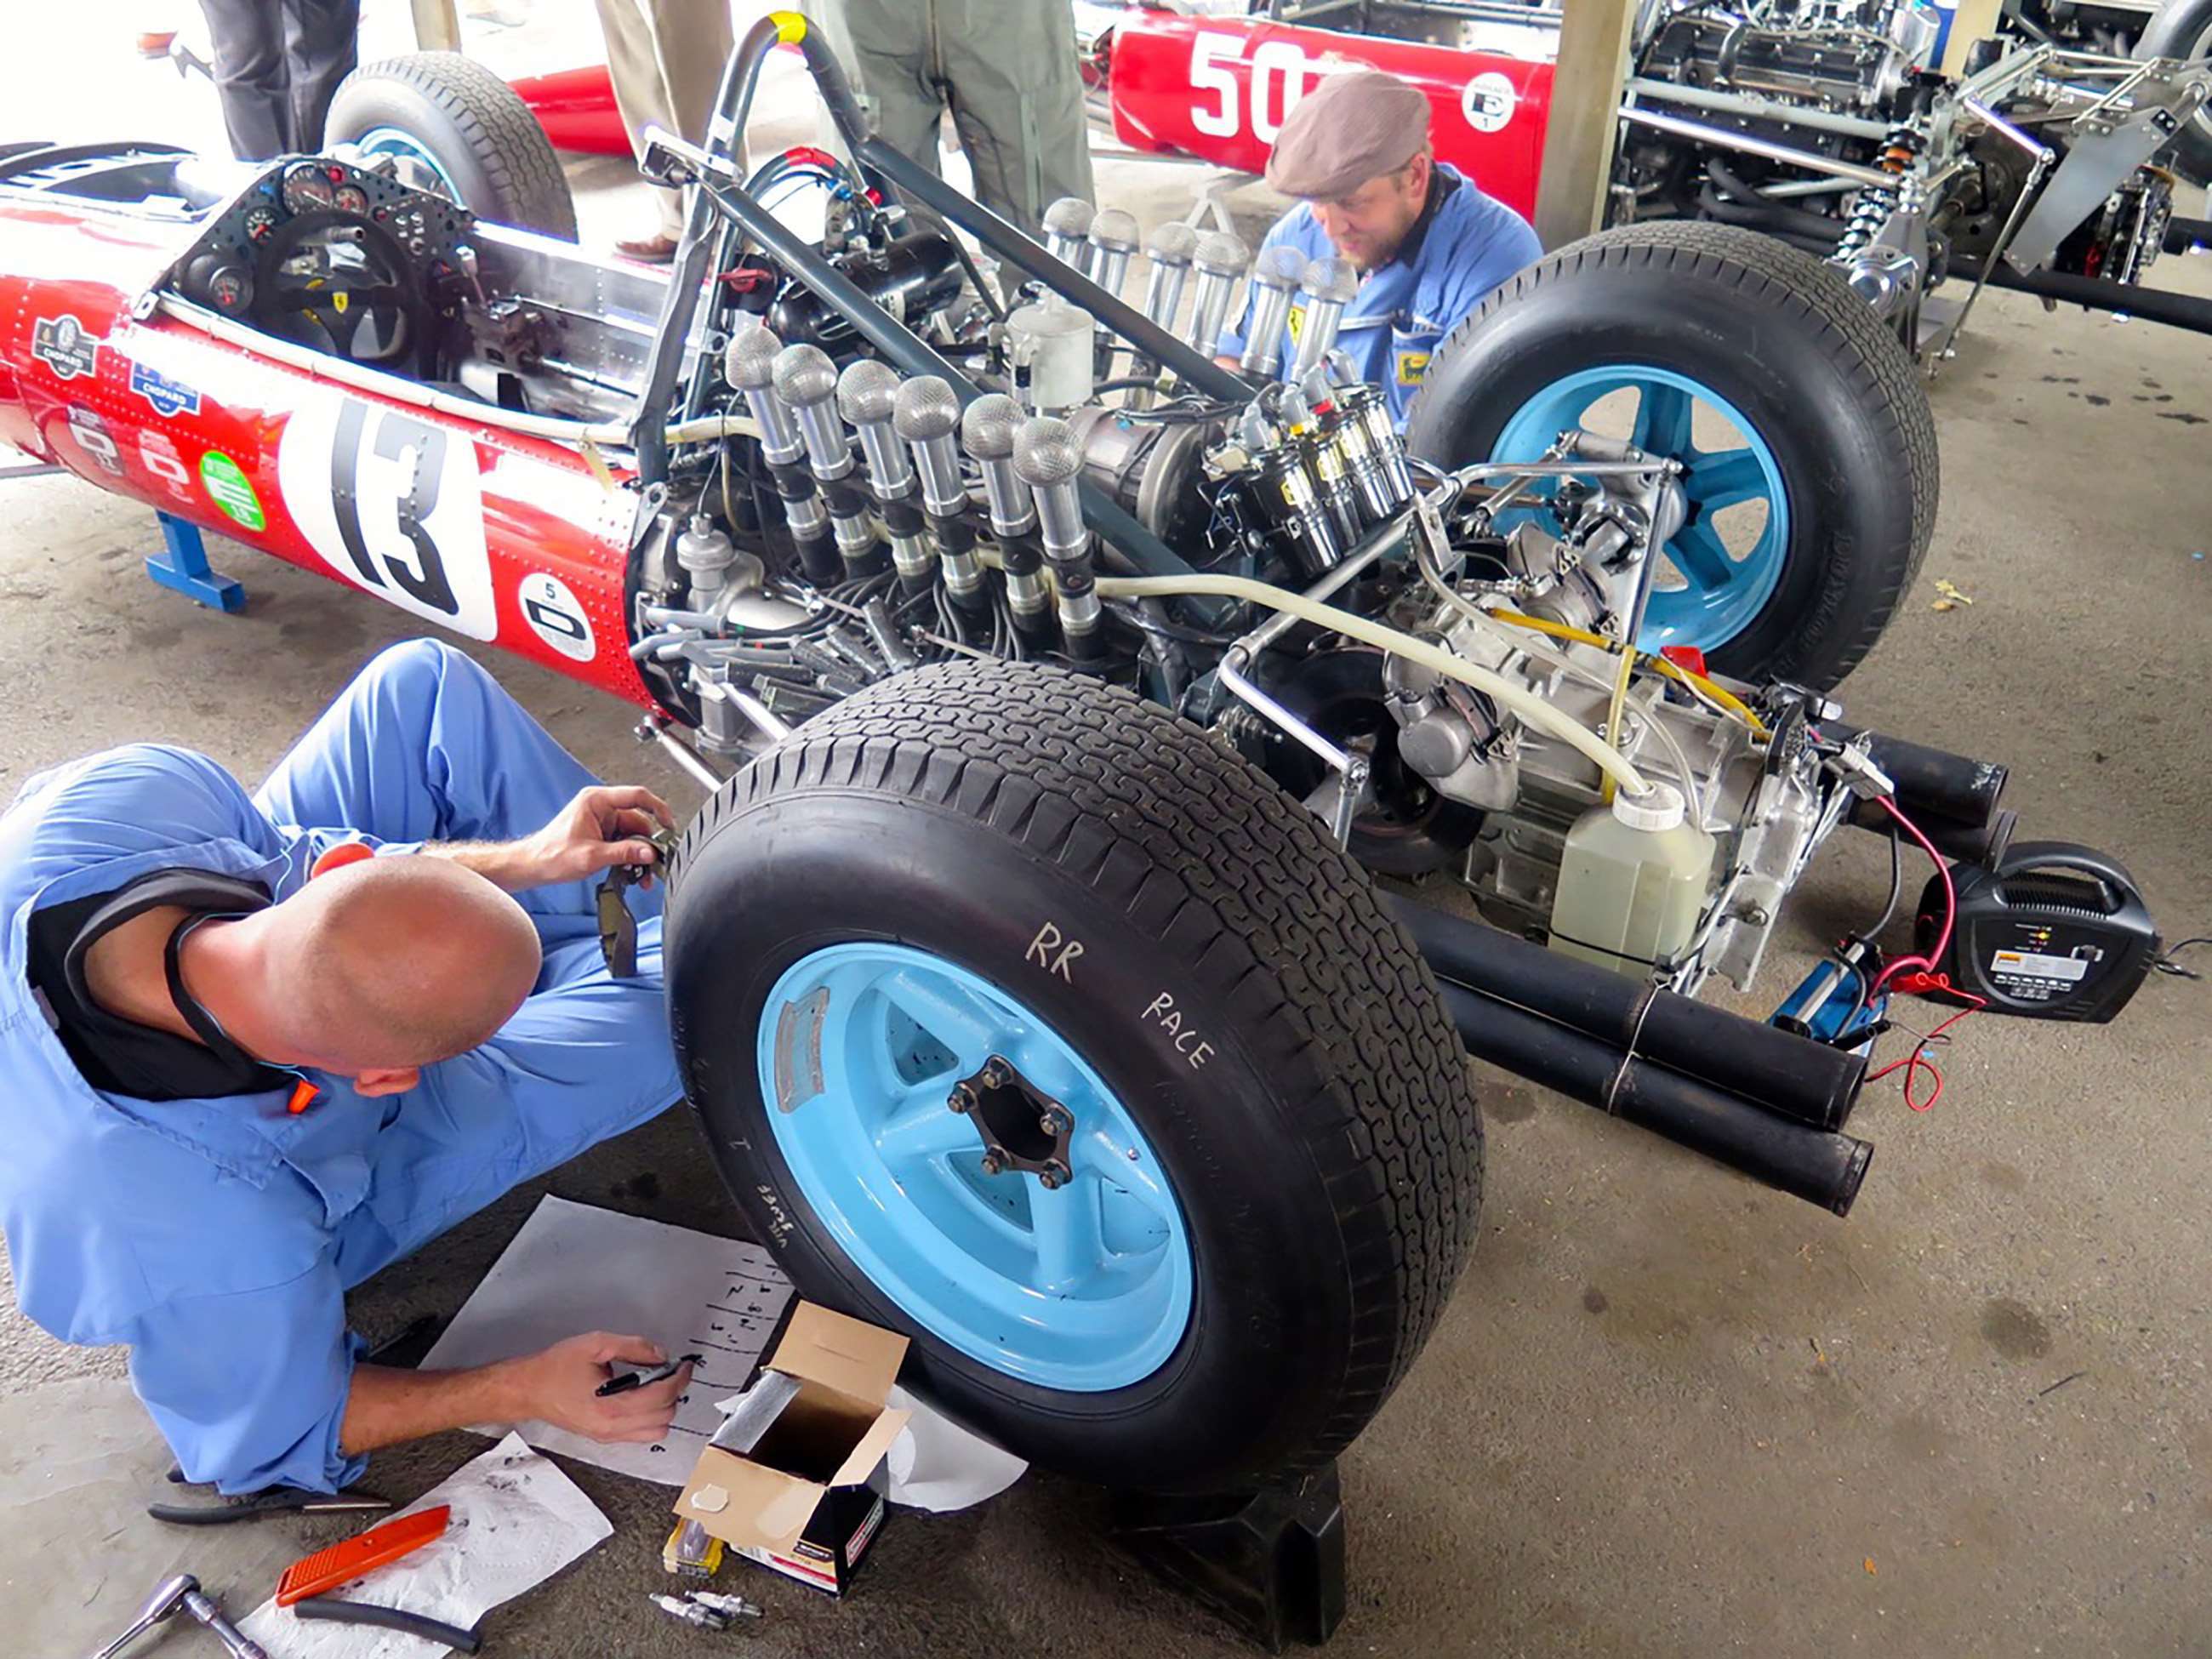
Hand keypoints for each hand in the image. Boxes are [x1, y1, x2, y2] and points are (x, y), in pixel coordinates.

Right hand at [499, 1332, 693, 1444]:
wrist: (528, 1389)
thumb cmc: (555, 1368)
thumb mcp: (596, 1345)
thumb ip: (633, 1347)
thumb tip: (660, 1355)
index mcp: (611, 1407)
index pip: (662, 1396)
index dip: (679, 1378)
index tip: (684, 1365)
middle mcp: (611, 1428)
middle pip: (664, 1416)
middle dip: (674, 1391)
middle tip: (670, 1371)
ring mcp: (608, 1436)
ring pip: (656, 1432)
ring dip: (664, 1408)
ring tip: (656, 1385)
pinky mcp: (604, 1437)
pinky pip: (640, 1436)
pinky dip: (651, 1418)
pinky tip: (641, 1397)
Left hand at [515, 785, 675, 887]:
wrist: (534, 866)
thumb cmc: (551, 854)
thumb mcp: (592, 855)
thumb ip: (624, 853)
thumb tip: (649, 853)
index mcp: (596, 801)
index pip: (637, 796)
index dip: (658, 808)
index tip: (669, 824)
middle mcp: (601, 807)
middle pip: (639, 820)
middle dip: (648, 844)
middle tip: (656, 862)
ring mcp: (603, 821)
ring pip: (634, 835)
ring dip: (640, 855)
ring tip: (642, 874)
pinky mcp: (603, 835)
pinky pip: (625, 843)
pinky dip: (631, 857)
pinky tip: (632, 872)